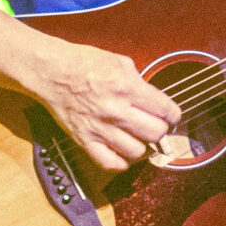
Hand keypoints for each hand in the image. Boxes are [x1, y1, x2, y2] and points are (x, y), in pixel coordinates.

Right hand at [20, 36, 182, 173]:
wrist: (52, 72)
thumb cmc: (84, 63)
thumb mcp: (120, 62)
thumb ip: (140, 82)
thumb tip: (155, 100)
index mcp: (126, 87)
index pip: (165, 110)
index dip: (174, 115)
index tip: (172, 117)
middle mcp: (115, 110)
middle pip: (155, 133)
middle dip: (161, 130)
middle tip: (157, 126)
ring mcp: (99, 128)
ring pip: (137, 151)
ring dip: (143, 146)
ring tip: (140, 138)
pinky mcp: (85, 140)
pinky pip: (110, 163)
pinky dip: (122, 162)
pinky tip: (124, 152)